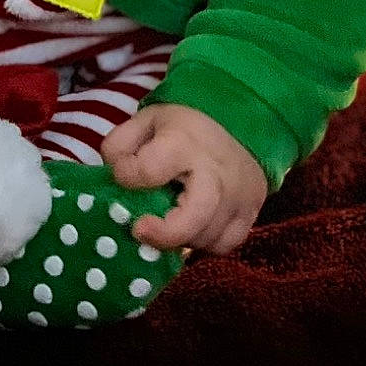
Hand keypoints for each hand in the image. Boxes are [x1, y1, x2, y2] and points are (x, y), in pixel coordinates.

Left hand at [102, 103, 267, 253]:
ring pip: (206, 236)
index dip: (128, 176)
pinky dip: (205, 242)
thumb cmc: (185, 127)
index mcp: (183, 144)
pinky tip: (192, 226)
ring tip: (169, 220)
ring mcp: (238, 196)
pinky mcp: (251, 213)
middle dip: (163, 233)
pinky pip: (225, 244)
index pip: (150, 169)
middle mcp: (215, 173)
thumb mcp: (147, 121)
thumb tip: (114, 176)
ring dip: (180, 237)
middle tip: (140, 230)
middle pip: (194, 217)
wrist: (240, 121)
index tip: (122, 175)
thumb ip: (120, 144)